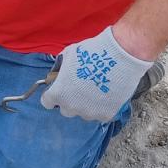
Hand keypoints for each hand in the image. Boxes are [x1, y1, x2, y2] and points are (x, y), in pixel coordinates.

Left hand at [40, 26, 166, 122]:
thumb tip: (59, 73)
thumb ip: (61, 68)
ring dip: (87, 104)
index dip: (53, 94)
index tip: (59, 89)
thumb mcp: (69, 54)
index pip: (47, 102)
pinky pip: (100, 114)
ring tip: (97, 89)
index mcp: (59, 93)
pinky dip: (103, 107)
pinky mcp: (106, 115)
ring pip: (84, 112)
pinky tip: (107, 94)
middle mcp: (72, 107)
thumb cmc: (92, 52)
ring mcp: (89, 112)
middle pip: (66, 109)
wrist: (119, 55)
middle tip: (80, 88)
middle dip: (70, 100)